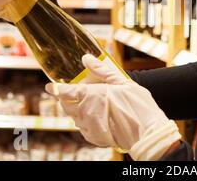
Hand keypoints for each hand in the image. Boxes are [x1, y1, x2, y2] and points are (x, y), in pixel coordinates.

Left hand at [45, 54, 181, 160]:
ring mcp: (89, 127)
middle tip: (71, 94)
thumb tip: (87, 58)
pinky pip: (83, 128)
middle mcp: (85, 112)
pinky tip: (98, 117)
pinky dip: (86, 120)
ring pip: (74, 117)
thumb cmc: (137, 106)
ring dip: (77, 110)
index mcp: (90, 96)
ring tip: (90, 104)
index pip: (64, 92)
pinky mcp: (94, 138)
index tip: (49, 86)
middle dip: (65, 99)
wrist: (147, 132)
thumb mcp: (122, 82)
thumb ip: (102, 70)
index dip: (54, 88)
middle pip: (66, 106)